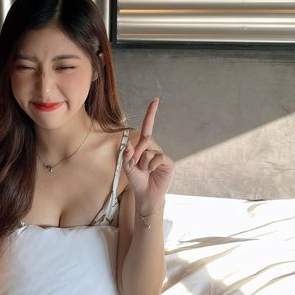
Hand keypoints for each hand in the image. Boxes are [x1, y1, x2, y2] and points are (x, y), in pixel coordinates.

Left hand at [122, 98, 173, 214]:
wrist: (146, 195)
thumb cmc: (137, 180)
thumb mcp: (127, 167)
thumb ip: (126, 156)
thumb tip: (128, 145)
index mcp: (143, 147)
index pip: (147, 127)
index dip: (151, 114)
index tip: (156, 100)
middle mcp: (153, 148)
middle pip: (144, 142)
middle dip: (136, 155)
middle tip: (135, 167)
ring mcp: (161, 155)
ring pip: (149, 152)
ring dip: (143, 163)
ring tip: (145, 172)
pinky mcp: (168, 162)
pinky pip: (157, 158)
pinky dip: (151, 166)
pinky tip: (152, 172)